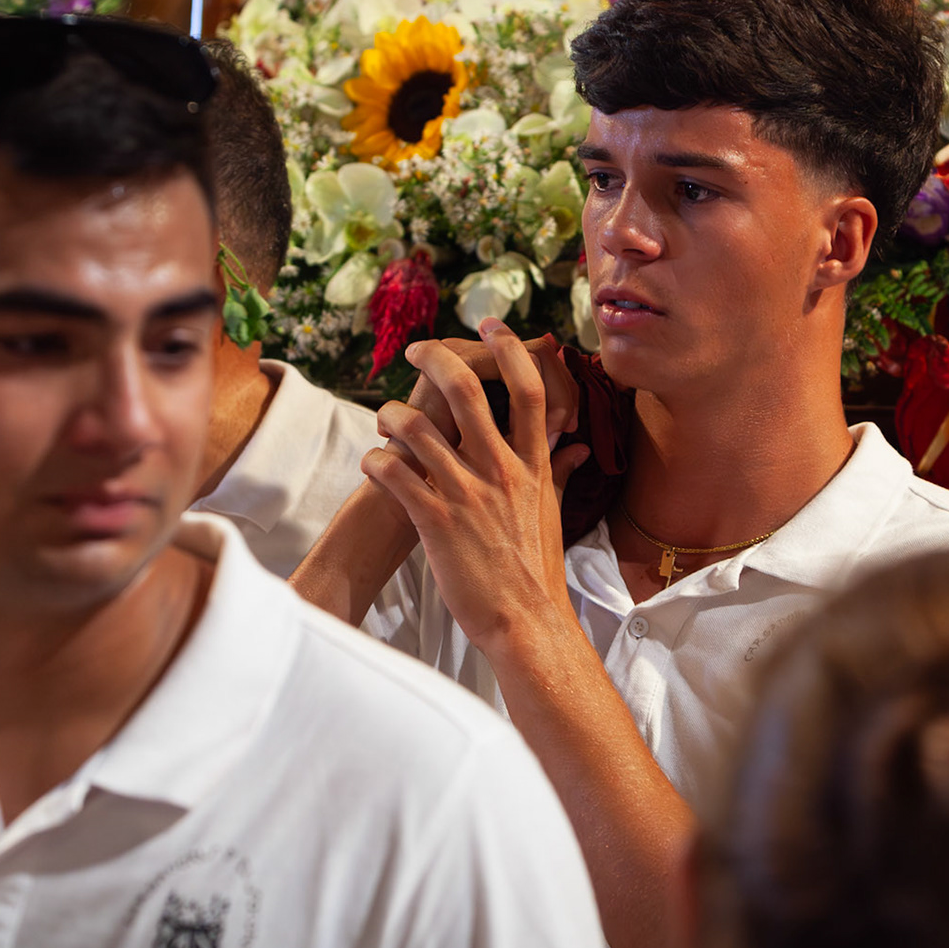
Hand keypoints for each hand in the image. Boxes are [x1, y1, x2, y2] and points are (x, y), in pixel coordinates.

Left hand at [363, 319, 590, 654]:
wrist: (525, 622)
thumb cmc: (537, 571)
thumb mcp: (554, 512)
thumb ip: (559, 472)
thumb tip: (575, 448)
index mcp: (533, 463)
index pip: (528, 388)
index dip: (509, 348)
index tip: (489, 325)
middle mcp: (501, 469)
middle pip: (467, 388)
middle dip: (436, 357)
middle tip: (415, 350)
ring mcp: (467, 493)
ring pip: (416, 426)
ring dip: (391, 415)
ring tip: (383, 421)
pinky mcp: (435, 520)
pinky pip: (394, 473)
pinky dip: (376, 462)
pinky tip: (373, 465)